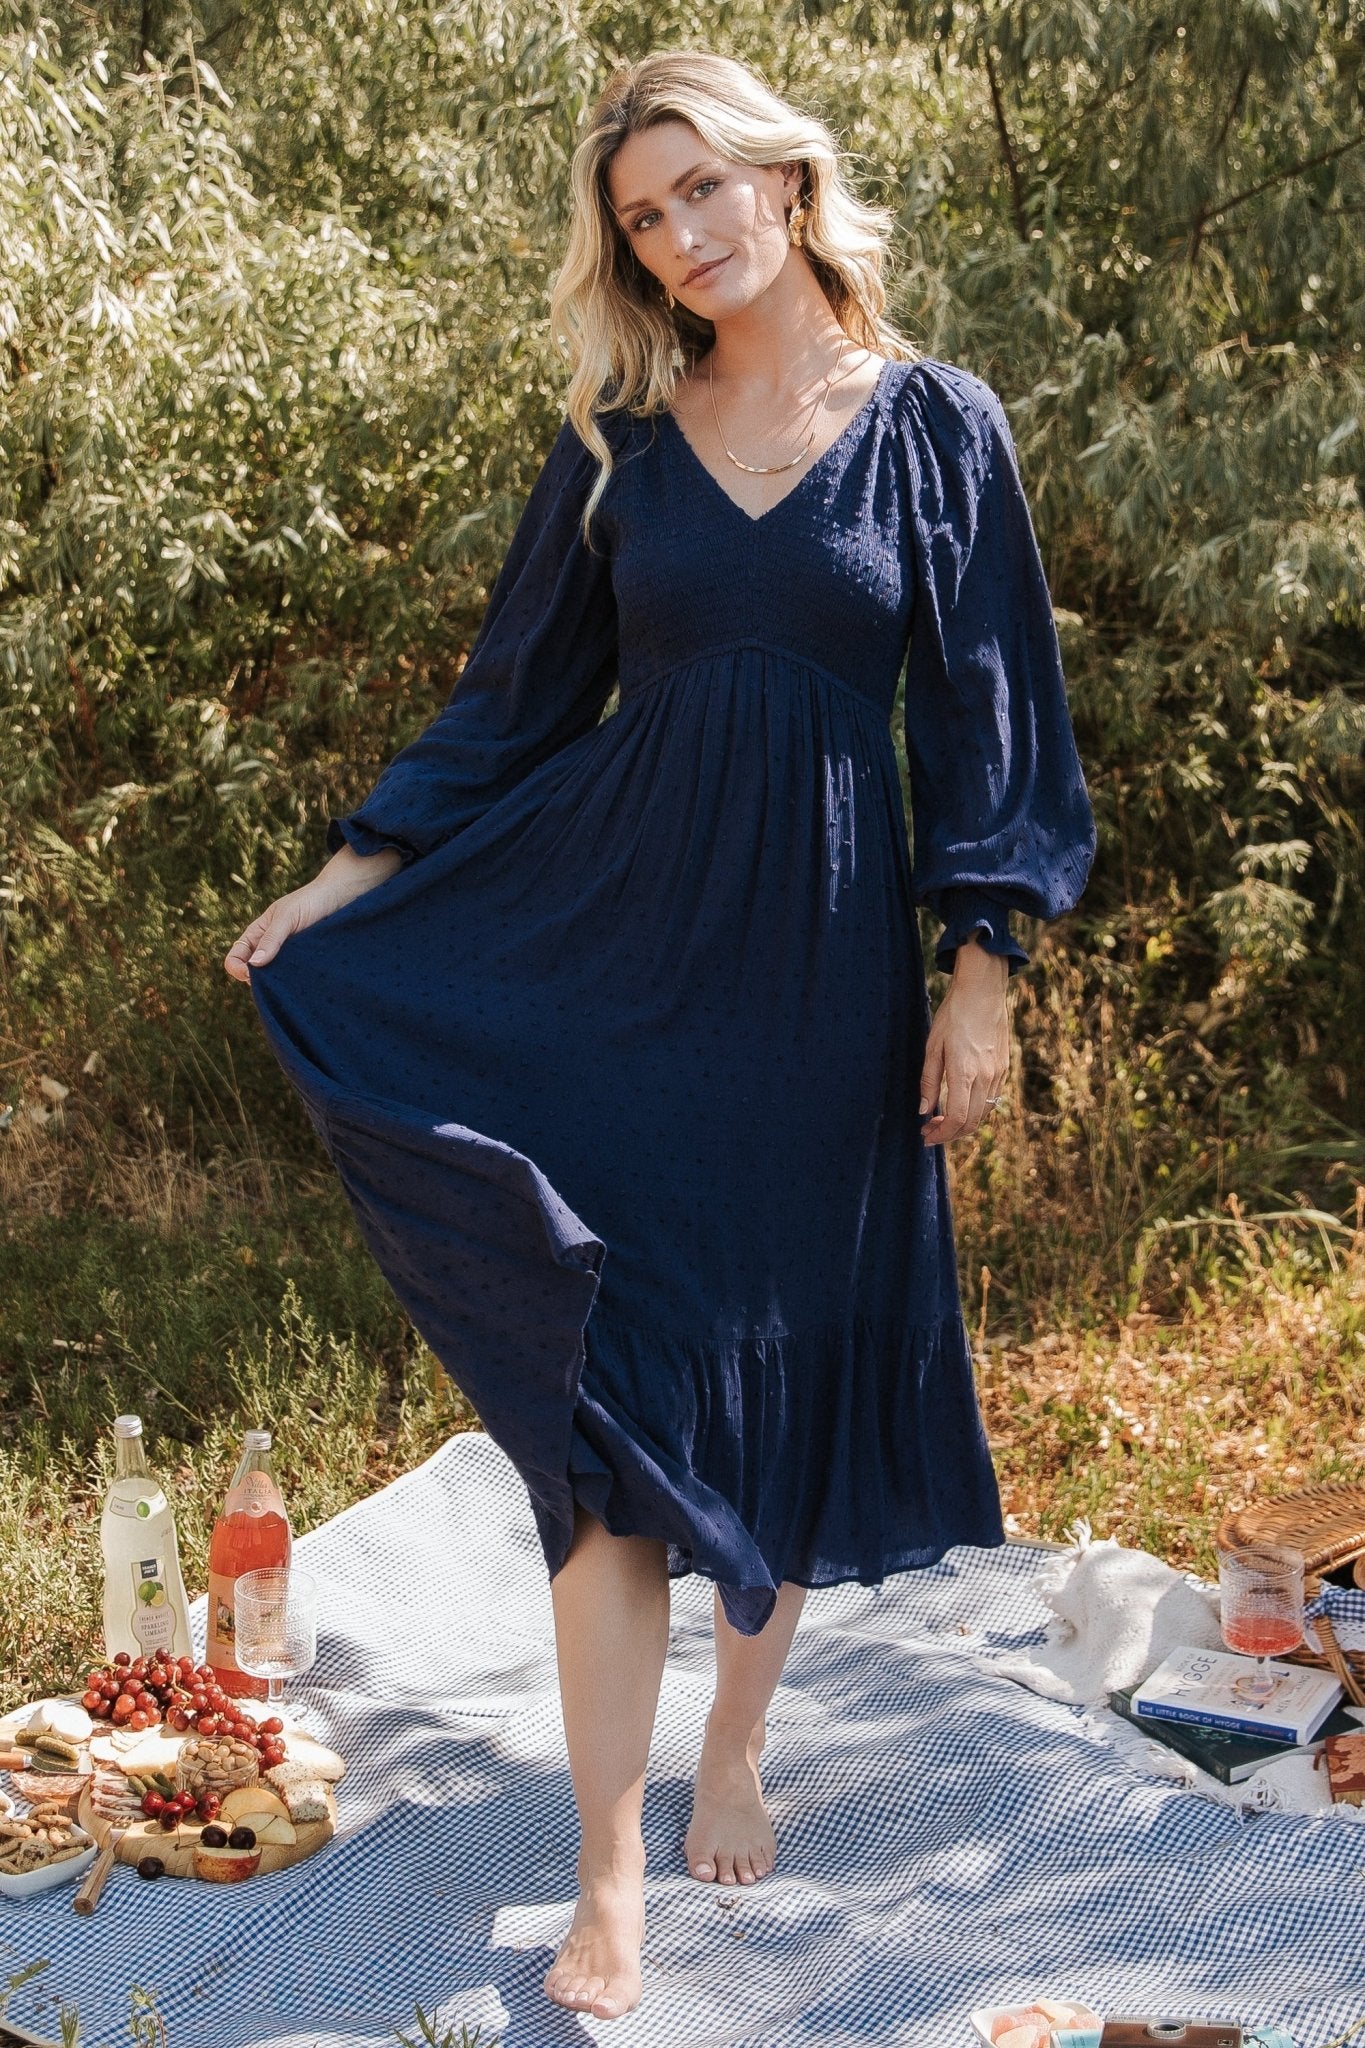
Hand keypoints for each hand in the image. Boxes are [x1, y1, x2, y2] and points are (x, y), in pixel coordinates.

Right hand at [223, 845, 402, 984]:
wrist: (341, 897)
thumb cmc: (310, 901)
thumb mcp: (286, 917)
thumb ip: (271, 939)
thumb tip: (254, 965)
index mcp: (257, 935)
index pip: (236, 958)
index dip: (238, 969)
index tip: (252, 973)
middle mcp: (269, 948)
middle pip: (253, 974)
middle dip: (258, 981)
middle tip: (275, 981)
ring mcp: (287, 958)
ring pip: (274, 980)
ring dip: (278, 984)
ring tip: (291, 981)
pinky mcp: (305, 964)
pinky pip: (293, 979)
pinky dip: (294, 983)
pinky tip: (302, 983)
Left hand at [919, 934, 1009, 1145]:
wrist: (983, 993)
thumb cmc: (953, 1016)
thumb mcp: (933, 1046)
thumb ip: (928, 1081)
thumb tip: (924, 1110)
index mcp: (964, 1073)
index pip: (956, 1119)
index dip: (941, 1135)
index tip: (926, 1137)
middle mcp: (985, 1077)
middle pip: (971, 1122)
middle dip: (949, 1134)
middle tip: (930, 1131)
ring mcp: (997, 1073)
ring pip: (983, 1113)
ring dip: (963, 1124)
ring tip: (942, 1119)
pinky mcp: (1003, 1068)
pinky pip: (991, 1099)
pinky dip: (975, 1110)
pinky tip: (960, 1103)